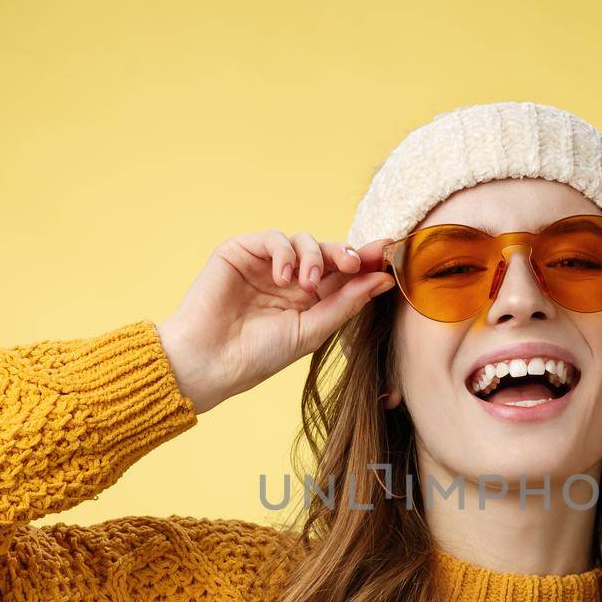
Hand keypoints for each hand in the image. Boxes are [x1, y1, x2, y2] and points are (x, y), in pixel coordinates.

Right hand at [156, 231, 395, 413]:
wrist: (210, 362)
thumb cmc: (258, 355)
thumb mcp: (312, 330)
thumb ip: (346, 304)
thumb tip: (384, 280)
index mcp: (309, 300)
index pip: (343, 274)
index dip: (367, 263)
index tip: (390, 254)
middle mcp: (290, 278)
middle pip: (328, 252)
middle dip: (346, 254)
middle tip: (355, 263)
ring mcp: (265, 264)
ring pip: (303, 241)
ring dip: (314, 257)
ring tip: (307, 284)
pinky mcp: (240, 251)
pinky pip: (274, 238)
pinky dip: (285, 254)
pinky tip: (284, 279)